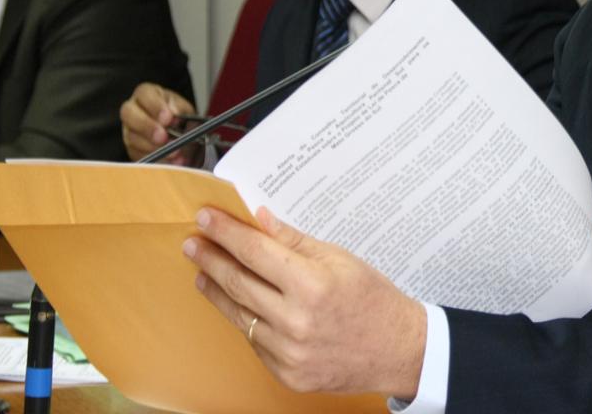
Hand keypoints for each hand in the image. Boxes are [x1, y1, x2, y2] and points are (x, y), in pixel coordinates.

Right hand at [119, 82, 196, 163]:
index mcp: (145, 94)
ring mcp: (129, 130)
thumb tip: (174, 114)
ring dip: (153, 147)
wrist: (176, 129)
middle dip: (147, 127)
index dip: (155, 107)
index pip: (144, 94)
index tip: (168, 118)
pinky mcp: (131, 149)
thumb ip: (179, 109)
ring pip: (132, 138)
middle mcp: (132, 110)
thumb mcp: (182, 107)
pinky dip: (155, 160)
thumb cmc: (176, 113)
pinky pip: (138, 155)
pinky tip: (170, 162)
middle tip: (163, 137)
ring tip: (173, 153)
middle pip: (129, 115)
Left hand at [183, 206, 426, 398]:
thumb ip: (294, 241)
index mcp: (312, 284)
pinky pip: (254, 341)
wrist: (397, 349)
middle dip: (212, 258)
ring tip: (203, 271)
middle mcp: (295, 320)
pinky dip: (245, 319)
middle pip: (238, 282)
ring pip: (239, 314)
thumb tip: (259, 219)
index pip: (255, 251)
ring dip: (216, 290)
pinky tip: (239, 304)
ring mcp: (288, 352)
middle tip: (194, 242)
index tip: (207, 217)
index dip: (227, 232)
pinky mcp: (285, 374)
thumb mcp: (339, 258)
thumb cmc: (372, 298)